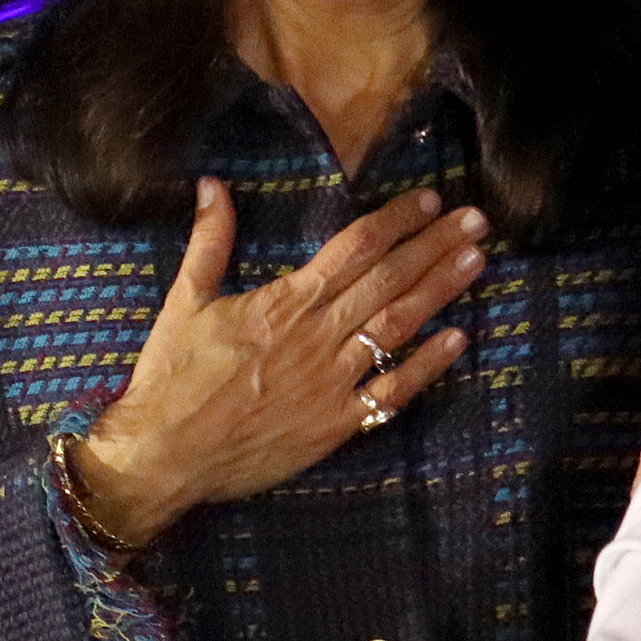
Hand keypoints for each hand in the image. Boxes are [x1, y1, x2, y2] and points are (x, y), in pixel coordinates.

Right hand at [71, 180, 486, 544]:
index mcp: (283, 301)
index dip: (396, 221)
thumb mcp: (184, 301)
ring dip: (441, 290)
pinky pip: (392, 392)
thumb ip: (209, 240)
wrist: (164, 456)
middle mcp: (316, 336)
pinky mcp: (337, 424)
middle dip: (435, 245)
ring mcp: (331, 382)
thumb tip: (213, 184)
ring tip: (477, 260)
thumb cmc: (171, 378)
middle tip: (476, 219)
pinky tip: (458, 339)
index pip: (354, 248)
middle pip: (389, 279)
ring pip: (398, 326)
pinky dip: (427, 365)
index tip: (429, 200)